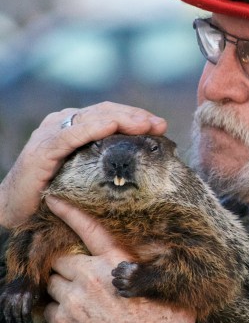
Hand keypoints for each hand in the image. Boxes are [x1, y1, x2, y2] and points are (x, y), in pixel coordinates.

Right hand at [0, 102, 166, 228]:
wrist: (13, 210)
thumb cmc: (51, 196)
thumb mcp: (84, 175)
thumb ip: (104, 164)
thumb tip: (142, 165)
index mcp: (73, 128)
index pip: (109, 114)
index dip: (135, 117)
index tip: (160, 126)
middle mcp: (61, 123)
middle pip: (105, 111)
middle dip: (135, 116)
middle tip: (159, 124)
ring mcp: (51, 133)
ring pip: (92, 118)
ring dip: (121, 119)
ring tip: (145, 124)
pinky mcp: (43, 148)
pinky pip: (71, 135)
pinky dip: (93, 129)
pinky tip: (112, 126)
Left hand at [43, 198, 195, 322]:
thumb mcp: (167, 290)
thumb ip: (156, 268)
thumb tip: (162, 249)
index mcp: (117, 264)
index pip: (89, 229)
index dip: (68, 212)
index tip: (52, 201)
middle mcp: (92, 278)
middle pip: (62, 259)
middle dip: (67, 264)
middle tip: (79, 275)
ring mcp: (75, 302)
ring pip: (53, 283)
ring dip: (61, 287)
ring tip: (78, 299)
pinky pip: (49, 310)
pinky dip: (57, 311)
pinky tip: (74, 318)